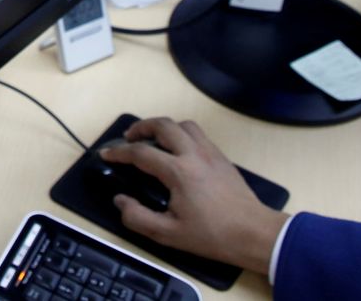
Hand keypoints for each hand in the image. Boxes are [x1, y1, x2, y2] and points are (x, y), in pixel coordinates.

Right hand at [99, 118, 288, 275]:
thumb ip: (138, 217)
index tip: (106, 155)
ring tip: (154, 139)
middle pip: (163, 125)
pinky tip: (178, 150)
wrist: (254, 233)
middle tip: (129, 137)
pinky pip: (197, 134)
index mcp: (178, 172)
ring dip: (164, 127)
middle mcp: (193, 154)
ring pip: (183, 125)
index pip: (141, 153)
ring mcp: (210, 152)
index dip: (119, 152)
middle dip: (141, 126)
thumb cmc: (212, 235)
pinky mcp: (222, 157)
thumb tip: (120, 200)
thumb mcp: (168, 235)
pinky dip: (181, 134)